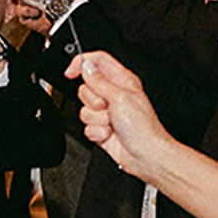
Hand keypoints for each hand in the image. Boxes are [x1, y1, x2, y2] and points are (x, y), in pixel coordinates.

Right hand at [65, 51, 172, 180]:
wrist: (146, 156)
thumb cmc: (143, 128)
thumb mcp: (120, 97)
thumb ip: (99, 81)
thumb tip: (85, 65)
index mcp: (121, 80)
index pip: (96, 61)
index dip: (81, 63)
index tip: (71, 72)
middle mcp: (113, 94)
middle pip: (85, 87)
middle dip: (92, 100)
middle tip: (106, 106)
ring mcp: (106, 112)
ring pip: (84, 108)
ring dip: (96, 119)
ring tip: (111, 123)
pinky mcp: (101, 127)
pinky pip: (86, 125)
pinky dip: (96, 131)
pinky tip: (110, 133)